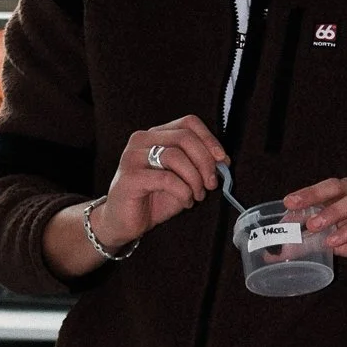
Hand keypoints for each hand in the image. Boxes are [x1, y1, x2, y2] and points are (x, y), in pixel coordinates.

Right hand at [93, 115, 227, 252]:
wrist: (123, 223)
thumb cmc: (152, 198)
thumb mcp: (182, 179)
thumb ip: (199, 166)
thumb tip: (223, 160)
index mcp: (155, 135)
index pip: (188, 123)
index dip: (210, 140)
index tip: (223, 160)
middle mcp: (142, 140)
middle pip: (185, 137)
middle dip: (205, 161)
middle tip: (212, 183)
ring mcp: (133, 157)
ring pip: (176, 156)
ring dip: (195, 179)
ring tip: (197, 195)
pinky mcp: (130, 177)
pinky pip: (167, 179)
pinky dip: (183, 192)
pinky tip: (185, 202)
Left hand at [283, 178, 346, 273]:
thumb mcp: (337, 237)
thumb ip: (315, 239)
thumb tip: (284, 250)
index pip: (325, 187)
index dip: (306, 193)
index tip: (287, 203)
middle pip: (338, 186)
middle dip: (314, 194)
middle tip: (295, 205)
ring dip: (332, 213)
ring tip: (314, 226)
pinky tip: (335, 242)